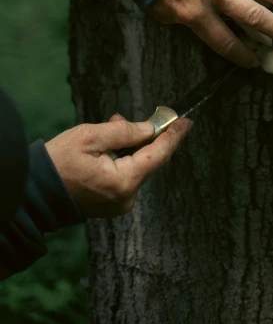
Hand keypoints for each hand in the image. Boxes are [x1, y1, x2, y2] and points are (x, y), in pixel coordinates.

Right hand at [46, 113, 190, 216]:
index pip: (158, 155)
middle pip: (147, 160)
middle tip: (123, 119)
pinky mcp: (111, 204)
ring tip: (110, 127)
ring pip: (136, 167)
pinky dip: (121, 159)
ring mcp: (119, 204)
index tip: (185, 121)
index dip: (173, 136)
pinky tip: (107, 146)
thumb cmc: (59, 162)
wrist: (36, 193)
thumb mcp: (91, 136)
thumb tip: (149, 129)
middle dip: (142, 136)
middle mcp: (126, 197)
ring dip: (129, 146)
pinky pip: (125, 176)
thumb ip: (124, 131)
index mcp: (124, 182)